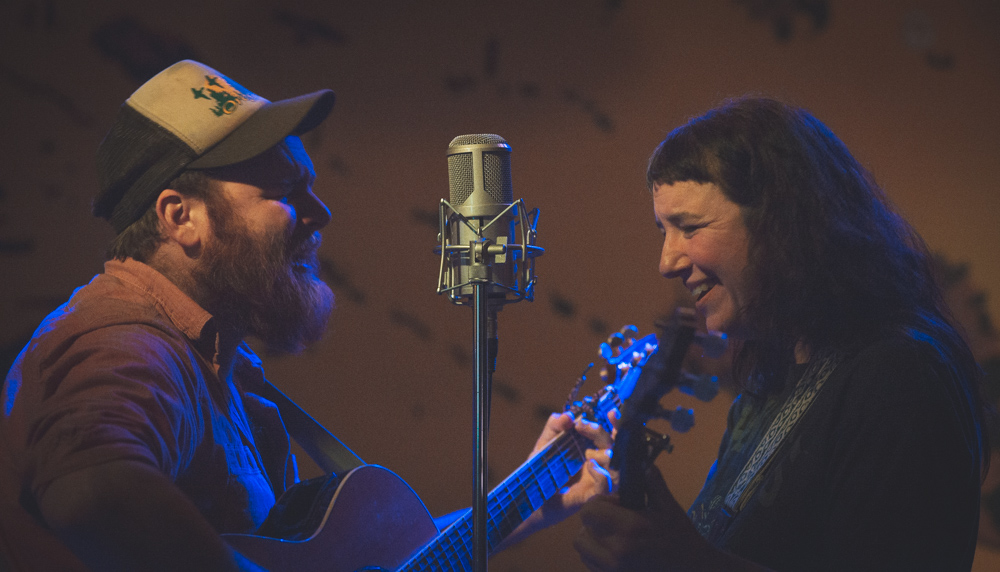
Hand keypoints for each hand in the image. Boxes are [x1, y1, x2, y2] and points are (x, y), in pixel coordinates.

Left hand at [494, 410, 618, 550]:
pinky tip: (591, 466)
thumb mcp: (544, 445)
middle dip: (602, 433)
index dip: (615, 423)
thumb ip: (554, 427)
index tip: (610, 412)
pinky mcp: (591, 496)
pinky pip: (607, 487)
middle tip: (583, 426)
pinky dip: (603, 475)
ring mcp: (595, 480)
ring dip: (606, 455)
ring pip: (617, 467)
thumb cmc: (539, 472)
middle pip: (614, 447)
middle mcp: (597, 464)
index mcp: (589, 450)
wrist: (528, 499)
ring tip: (587, 453)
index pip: (609, 435)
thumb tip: (567, 416)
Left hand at [574, 465, 717, 571]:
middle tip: (612, 520)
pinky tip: (614, 550)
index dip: (599, 504)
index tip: (616, 505)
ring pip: (583, 550)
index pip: (589, 511)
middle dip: (593, 522)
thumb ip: (653, 484)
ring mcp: (613, 569)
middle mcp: (616, 550)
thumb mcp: (669, 508)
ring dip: (592, 539)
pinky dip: (596, 555)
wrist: (692, 569)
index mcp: (630, 528)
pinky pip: (590, 564)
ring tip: (612, 536)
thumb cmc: (681, 538)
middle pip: (581, 531)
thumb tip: (643, 462)